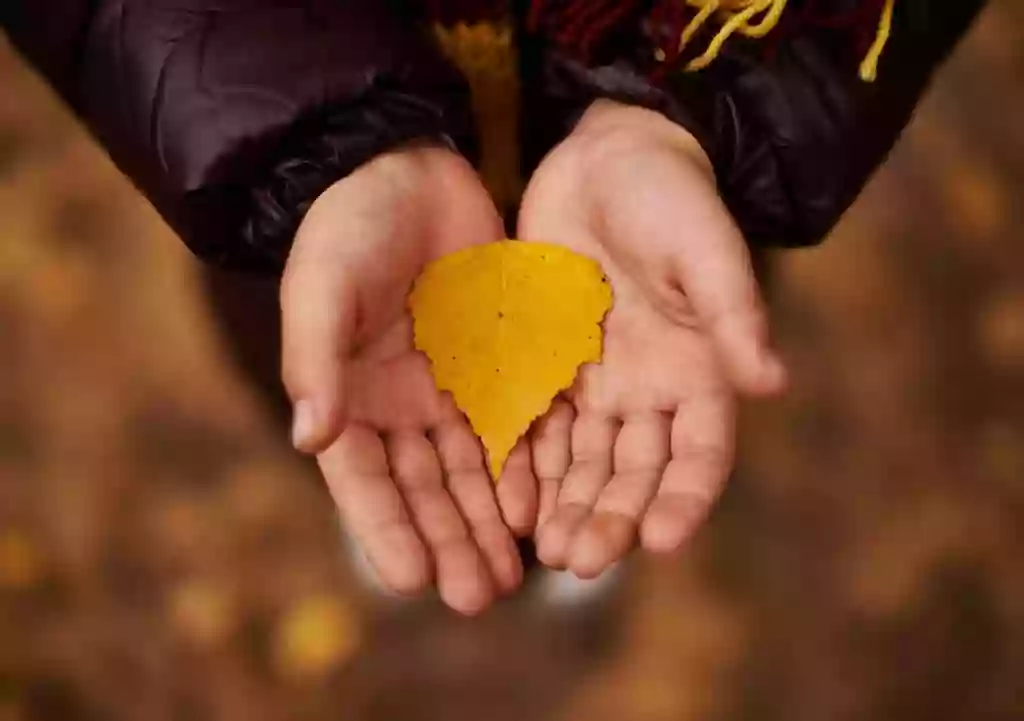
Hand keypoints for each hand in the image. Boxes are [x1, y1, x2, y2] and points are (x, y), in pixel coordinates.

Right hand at [282, 146, 536, 613]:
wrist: (409, 169)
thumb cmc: (351, 224)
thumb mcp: (323, 283)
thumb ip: (315, 358)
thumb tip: (308, 440)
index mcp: (347, 395)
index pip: (364, 479)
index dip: (385, 529)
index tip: (410, 580)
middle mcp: (398, 405)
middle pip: (424, 489)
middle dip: (449, 543)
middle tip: (477, 596)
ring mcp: (449, 388)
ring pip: (470, 473)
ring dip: (487, 525)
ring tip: (509, 577)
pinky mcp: (496, 366)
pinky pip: (510, 430)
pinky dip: (520, 472)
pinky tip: (538, 511)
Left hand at [519, 101, 786, 578]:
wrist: (606, 157)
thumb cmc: (669, 198)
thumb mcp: (705, 249)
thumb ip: (734, 314)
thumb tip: (772, 382)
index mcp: (698, 370)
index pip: (699, 454)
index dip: (685, 499)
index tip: (662, 542)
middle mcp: (648, 389)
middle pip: (634, 470)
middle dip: (611, 517)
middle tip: (581, 560)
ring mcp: (596, 380)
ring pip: (583, 460)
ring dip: (567, 505)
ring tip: (546, 549)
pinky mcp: (547, 362)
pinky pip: (535, 424)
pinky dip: (526, 464)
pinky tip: (508, 500)